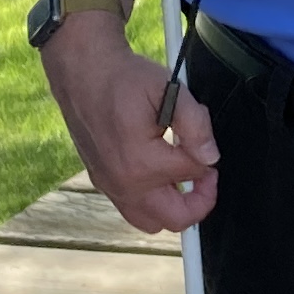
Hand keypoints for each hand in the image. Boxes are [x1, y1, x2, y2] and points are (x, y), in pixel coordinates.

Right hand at [45, 20, 219, 232]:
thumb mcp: (169, 90)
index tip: (205, 141)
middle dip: (200, 201)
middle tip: (206, 177)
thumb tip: (210, 156)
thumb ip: (195, 124)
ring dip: (174, 206)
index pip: (193, 174)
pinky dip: (151, 201)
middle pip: (176, 218)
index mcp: (142, 162)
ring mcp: (109, 185)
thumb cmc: (124, 78)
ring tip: (183, 179)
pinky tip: (159, 174)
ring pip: (152, 222)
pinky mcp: (101, 181)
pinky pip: (132, 209)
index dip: (208, 157)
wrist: (84, 71)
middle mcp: (124, 183)